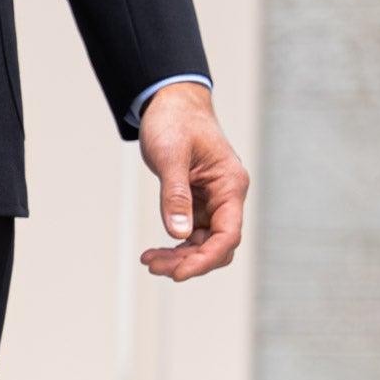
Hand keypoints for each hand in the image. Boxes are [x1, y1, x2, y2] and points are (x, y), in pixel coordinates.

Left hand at [136, 82, 247, 281]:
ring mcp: (212, 202)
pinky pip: (192, 235)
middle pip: (217, 245)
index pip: (228, 234)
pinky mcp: (197, 203)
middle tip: (153, 266)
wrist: (171, 105)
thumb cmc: (175, 123)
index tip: (179, 274)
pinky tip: (154, 252)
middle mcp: (226, 197)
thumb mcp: (171, 157)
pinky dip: (175, 246)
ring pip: (203, 243)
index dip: (206, 258)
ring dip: (179, 257)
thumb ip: (175, 195)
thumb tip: (179, 233)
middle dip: (188, 261)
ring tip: (149, 261)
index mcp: (230, 185)